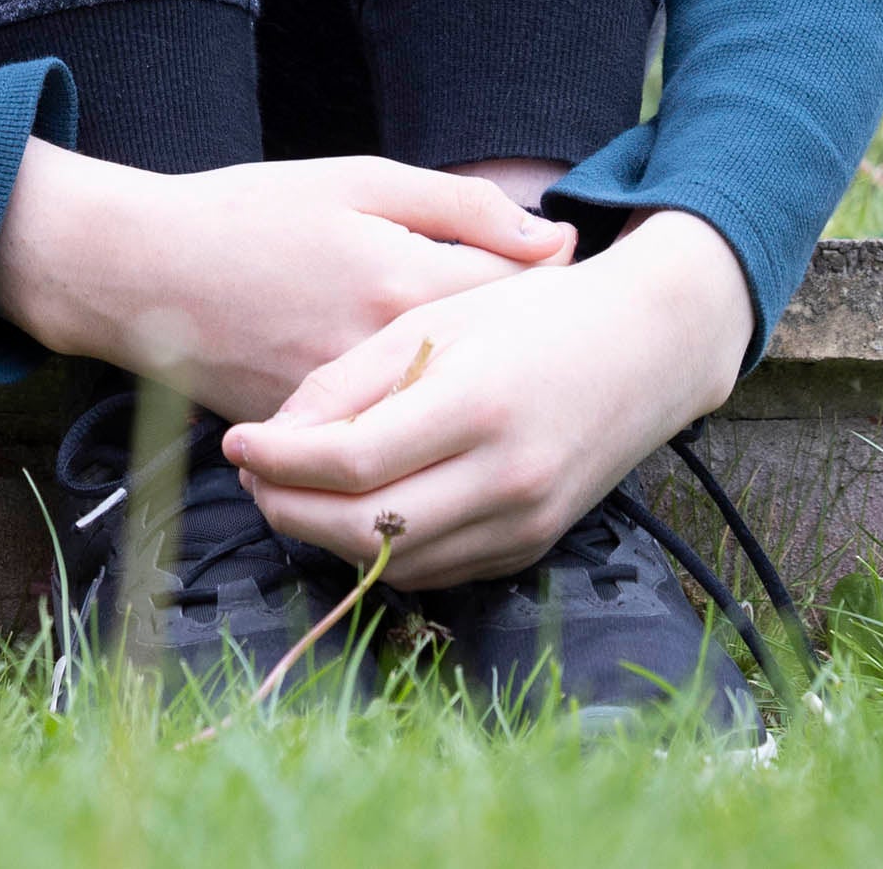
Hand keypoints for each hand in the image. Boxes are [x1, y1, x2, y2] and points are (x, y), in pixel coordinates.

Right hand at [0, 142, 574, 424]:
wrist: (136, 271)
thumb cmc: (247, 211)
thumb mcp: (359, 181)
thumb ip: (464, 208)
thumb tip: (556, 239)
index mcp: (404, 283)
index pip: (521, 301)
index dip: (553, 291)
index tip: (565, 280)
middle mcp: (384, 358)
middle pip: (493, 373)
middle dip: (523, 357)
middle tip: (543, 339)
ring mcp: (350, 409)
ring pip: (441, 417)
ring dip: (471, 400)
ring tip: (495, 379)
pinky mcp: (315, 438)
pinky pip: (386, 443)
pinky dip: (412, 424)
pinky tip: (429, 404)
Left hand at [219, 208, 752, 586]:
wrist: (647, 346)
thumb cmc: (532, 315)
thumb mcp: (434, 319)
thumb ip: (350, 379)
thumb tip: (275, 436)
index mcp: (477, 404)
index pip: (351, 460)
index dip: (279, 460)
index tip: (235, 442)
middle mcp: (507, 476)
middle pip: (365, 528)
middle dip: (289, 508)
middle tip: (251, 475)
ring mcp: (527, 520)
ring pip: (396, 561)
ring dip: (328, 536)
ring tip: (291, 490)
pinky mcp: (535, 544)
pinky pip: (437, 568)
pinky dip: (383, 550)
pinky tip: (355, 510)